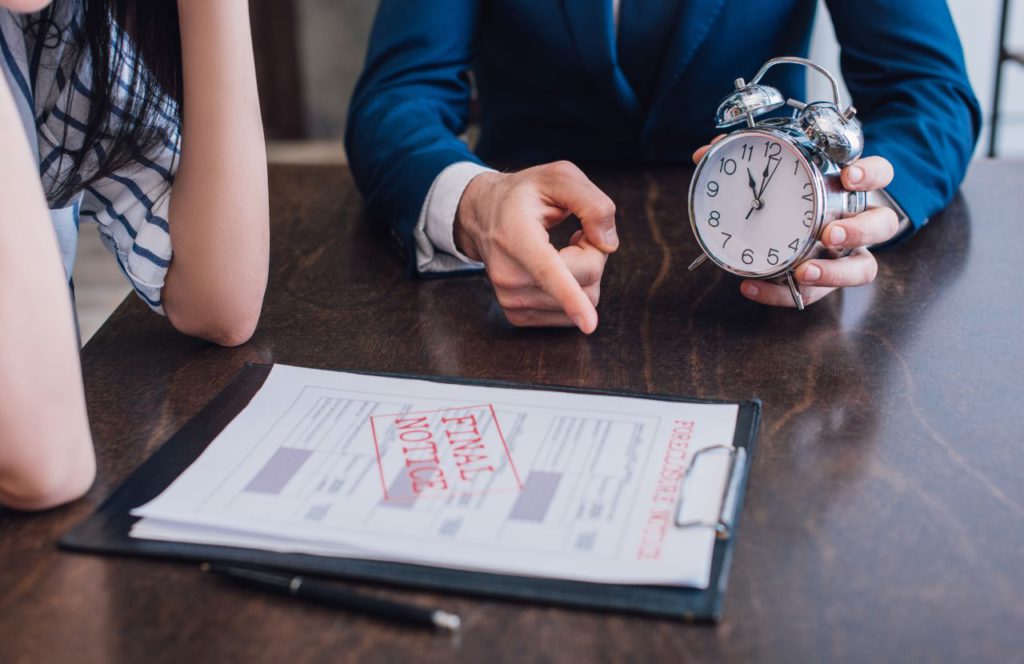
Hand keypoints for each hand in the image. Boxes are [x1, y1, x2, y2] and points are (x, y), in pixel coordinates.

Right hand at [454, 161, 618, 332]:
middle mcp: (509, 275)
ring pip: (584, 301)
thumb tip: (608, 244)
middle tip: (578, 234)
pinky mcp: (518, 316)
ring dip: (585, 274)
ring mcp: (511, 300)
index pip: (548, 271)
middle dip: (594, 255)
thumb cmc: (524, 195)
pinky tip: (557, 270)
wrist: (482, 215)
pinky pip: (570, 315)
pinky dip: (574, 293)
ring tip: (563, 250)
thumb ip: (592, 203)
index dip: (571, 297)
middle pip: (586, 282)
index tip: (589, 324)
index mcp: (517, 237)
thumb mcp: (559, 177)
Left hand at [693, 139, 898, 307]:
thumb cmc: (794, 194)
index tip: (850, 177)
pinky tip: (752, 286)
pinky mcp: (825, 281)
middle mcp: (859, 221)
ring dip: (835, 273)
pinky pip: (812, 295)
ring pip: (862, 269)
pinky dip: (780, 294)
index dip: (870, 175)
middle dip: (859, 230)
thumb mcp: (777, 172)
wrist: (803, 224)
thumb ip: (744, 158)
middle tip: (832, 234)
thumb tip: (704, 152)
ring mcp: (848, 255)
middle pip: (881, 225)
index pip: (879, 175)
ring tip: (805, 272)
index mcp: (850, 188)